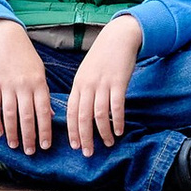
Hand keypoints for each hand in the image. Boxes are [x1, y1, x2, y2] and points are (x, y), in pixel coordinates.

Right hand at [0, 18, 52, 156]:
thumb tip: (50, 115)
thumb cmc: (25, 56)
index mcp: (39, 83)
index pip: (44, 112)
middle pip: (27, 116)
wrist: (5, 36)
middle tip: (30, 152)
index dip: (45, 131)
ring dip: (12, 132)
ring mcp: (7, 84)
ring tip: (15, 145)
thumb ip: (44, 93)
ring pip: (10, 114)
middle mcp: (24, 85)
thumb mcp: (39, 72)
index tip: (45, 146)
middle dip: (29, 136)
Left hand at [65, 15, 145, 156]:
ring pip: (99, 114)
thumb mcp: (86, 73)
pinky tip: (119, 131)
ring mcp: (103, 84)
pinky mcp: (118, 82)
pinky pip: (116, 106)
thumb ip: (83, 91)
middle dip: (84, 137)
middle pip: (82, 117)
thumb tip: (80, 113)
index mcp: (78, 84)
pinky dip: (117, 121)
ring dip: (103, 132)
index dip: (72, 130)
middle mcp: (87, 85)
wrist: (118, 37)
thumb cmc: (102, 58)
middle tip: (88, 153)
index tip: (75, 146)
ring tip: (108, 144)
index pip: (71, 112)